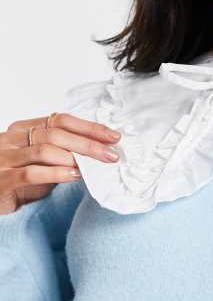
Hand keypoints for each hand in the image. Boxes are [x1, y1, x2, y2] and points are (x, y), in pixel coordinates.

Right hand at [0, 113, 121, 214]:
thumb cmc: (17, 179)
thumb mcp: (41, 162)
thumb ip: (62, 153)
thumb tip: (100, 152)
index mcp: (23, 129)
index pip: (60, 120)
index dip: (89, 127)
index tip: (113, 136)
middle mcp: (12, 139)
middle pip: (56, 134)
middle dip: (88, 144)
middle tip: (111, 154)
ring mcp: (4, 158)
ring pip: (44, 151)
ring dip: (74, 158)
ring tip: (95, 165)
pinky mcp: (2, 180)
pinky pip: (30, 173)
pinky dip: (55, 173)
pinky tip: (73, 176)